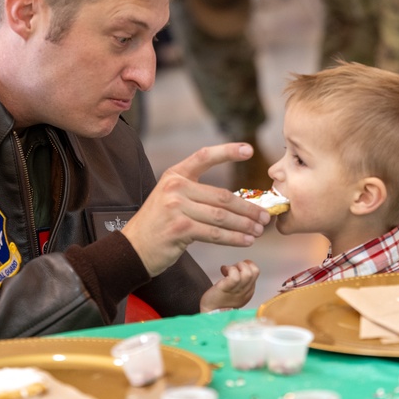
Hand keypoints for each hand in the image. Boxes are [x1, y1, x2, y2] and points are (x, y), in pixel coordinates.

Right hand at [121, 143, 268, 276]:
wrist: (133, 248)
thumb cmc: (157, 225)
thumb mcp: (170, 200)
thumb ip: (195, 194)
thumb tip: (235, 202)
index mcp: (174, 175)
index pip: (204, 156)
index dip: (227, 151)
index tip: (249, 150)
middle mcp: (175, 187)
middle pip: (222, 196)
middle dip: (248, 208)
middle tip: (265, 216)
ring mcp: (176, 208)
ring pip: (221, 216)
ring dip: (244, 224)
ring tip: (259, 230)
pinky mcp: (179, 228)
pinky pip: (214, 233)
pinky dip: (233, 238)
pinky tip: (245, 240)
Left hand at [200, 259, 259, 311]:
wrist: (211, 314)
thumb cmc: (220, 302)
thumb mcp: (236, 294)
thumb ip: (240, 284)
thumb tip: (237, 269)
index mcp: (249, 291)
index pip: (256, 272)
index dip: (247, 266)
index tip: (237, 268)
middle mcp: (246, 291)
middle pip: (255, 270)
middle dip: (244, 264)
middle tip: (232, 268)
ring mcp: (238, 290)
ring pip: (247, 272)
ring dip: (237, 266)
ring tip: (228, 270)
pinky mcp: (227, 288)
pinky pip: (235, 276)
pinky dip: (230, 269)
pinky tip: (223, 271)